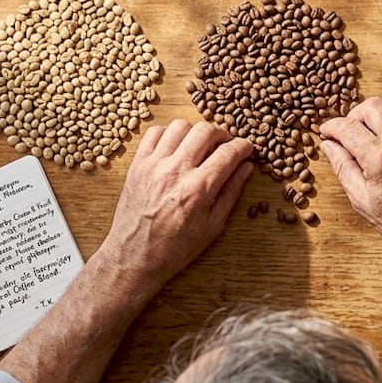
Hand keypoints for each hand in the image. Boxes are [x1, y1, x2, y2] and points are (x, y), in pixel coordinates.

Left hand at [102, 119, 253, 290]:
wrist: (135, 257)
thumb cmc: (175, 247)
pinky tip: (176, 147)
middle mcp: (176, 171)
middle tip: (226, 145)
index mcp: (198, 189)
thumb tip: (246, 168)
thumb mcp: (213, 226)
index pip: (228, 152)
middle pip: (206, 130)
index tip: (247, 148)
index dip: (243, 146)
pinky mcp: (137, 165)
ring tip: (200, 146)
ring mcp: (153, 165)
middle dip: (223, 133)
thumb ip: (231, 192)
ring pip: (180, 126)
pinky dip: (169, 134)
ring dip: (195, 132)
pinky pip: (154, 133)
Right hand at [320, 97, 381, 267]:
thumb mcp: (362, 200)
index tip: (327, 131)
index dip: (331, 126)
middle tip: (351, 132)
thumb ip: (343, 167)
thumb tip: (328, 145)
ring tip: (374, 132)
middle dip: (355, 115)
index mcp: (379, 160)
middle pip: (371, 106)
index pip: (348, 127)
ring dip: (380, 113)